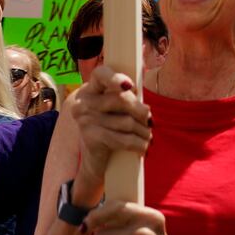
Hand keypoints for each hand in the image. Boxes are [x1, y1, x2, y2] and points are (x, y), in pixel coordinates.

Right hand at [67, 65, 151, 195]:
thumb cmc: (110, 127)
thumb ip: (125, 99)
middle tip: (150, 120)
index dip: (116, 78)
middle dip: (141, 111)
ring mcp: (85, 120)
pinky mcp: (91, 138)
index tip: (130, 86)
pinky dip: (139, 144)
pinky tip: (145, 147)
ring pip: (126, 121)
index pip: (100, 74)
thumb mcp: (114, 109)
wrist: (93, 160)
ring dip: (144, 131)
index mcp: (90, 89)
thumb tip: (146, 108)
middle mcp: (84, 103)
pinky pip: (123, 139)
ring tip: (148, 135)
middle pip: (121, 99)